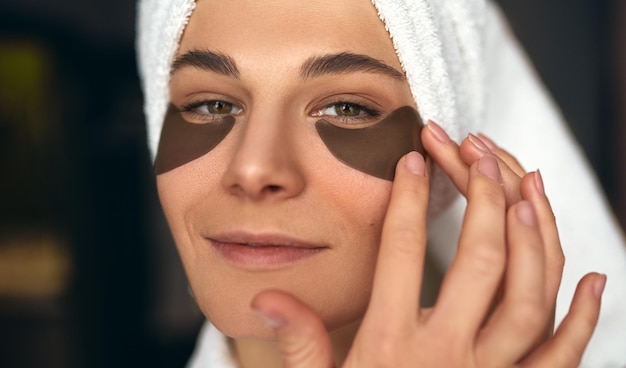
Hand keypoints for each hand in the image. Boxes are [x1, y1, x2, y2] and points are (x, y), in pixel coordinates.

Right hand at [251, 123, 604, 366]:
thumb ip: (299, 341)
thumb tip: (267, 296)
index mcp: (391, 346)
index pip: (403, 253)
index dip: (409, 200)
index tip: (413, 160)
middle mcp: (446, 356)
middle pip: (478, 261)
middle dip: (481, 198)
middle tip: (475, 154)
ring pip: (528, 297)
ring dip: (534, 239)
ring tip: (528, 189)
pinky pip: (562, 356)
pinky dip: (582, 317)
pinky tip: (593, 278)